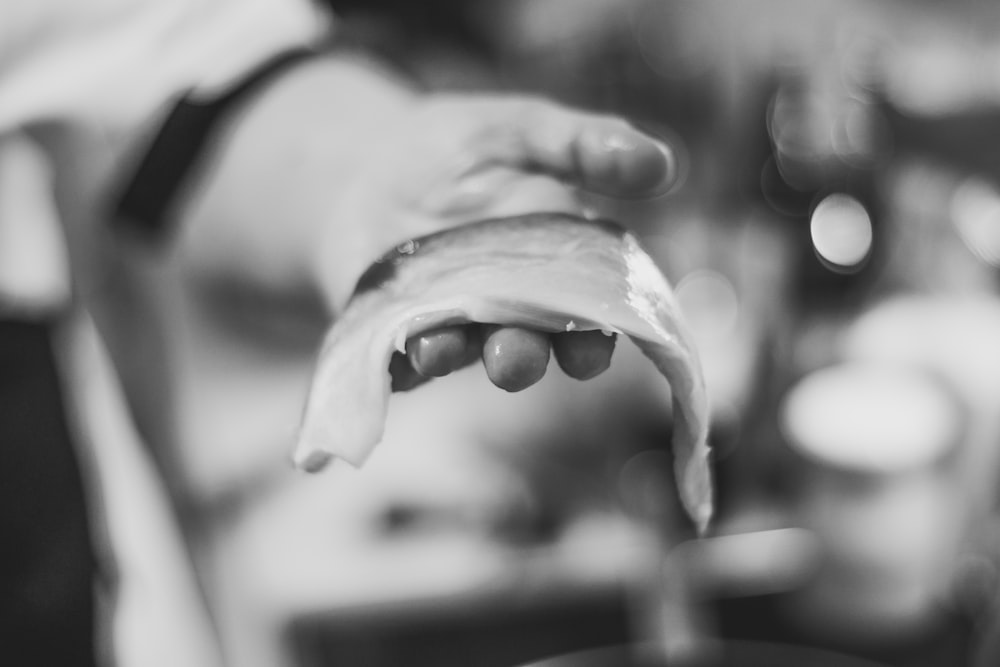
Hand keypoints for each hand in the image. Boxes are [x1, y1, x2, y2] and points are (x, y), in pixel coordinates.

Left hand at [176, 61, 675, 391]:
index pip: (590, 313)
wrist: (360, 161)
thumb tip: (664, 163)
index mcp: (556, 266)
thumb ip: (583, 145)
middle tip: (515, 357)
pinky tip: (393, 345)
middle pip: (529, 346)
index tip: (594, 346)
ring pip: (462, 353)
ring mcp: (451, 324)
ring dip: (455, 354)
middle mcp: (509, 308)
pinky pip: (396, 354)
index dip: (597, 336)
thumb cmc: (457, 148)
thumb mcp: (519, 128)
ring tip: (440, 347)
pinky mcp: (394, 334)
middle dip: (525, 356)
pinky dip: (395, 353)